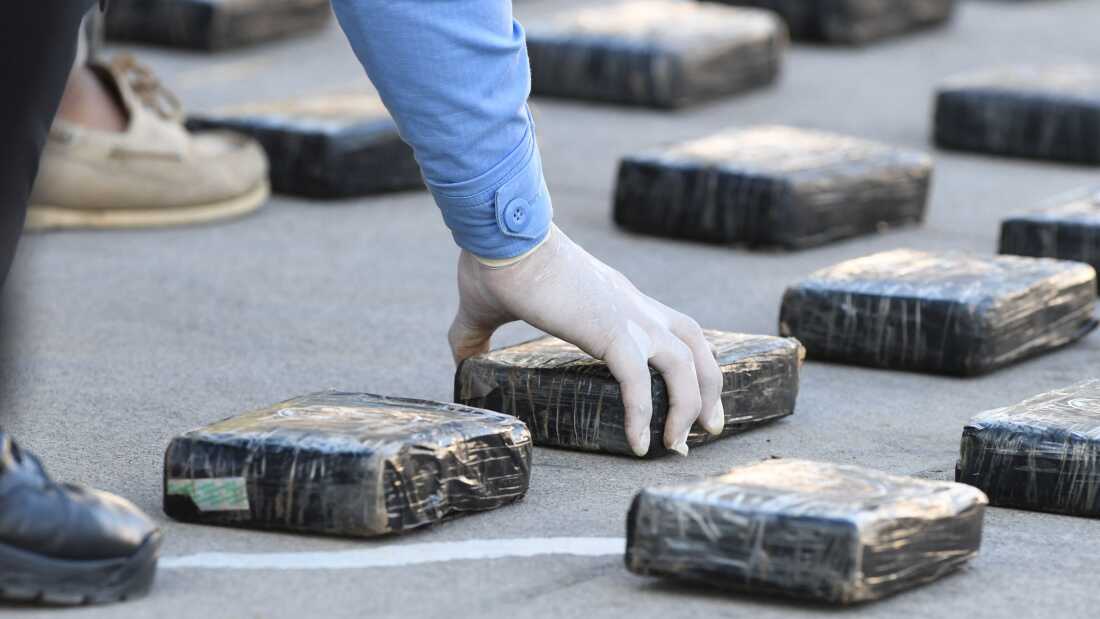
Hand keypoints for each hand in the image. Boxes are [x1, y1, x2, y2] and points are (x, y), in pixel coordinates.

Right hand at [448, 224, 723, 455]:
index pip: (669, 327)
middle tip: (703, 428)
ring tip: (678, 444)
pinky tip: (638, 444)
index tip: (677, 400)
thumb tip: (460, 359)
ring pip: (687, 363)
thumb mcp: (486, 308)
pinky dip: (644, 414)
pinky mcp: (610, 330)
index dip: (682, 363)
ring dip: (692, 405)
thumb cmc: (494, 263)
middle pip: (696, 343)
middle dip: (708, 388)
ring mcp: (627, 316)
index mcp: (615, 297)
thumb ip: (476, 335)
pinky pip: (639, 380)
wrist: (499, 236)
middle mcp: (632, 305)